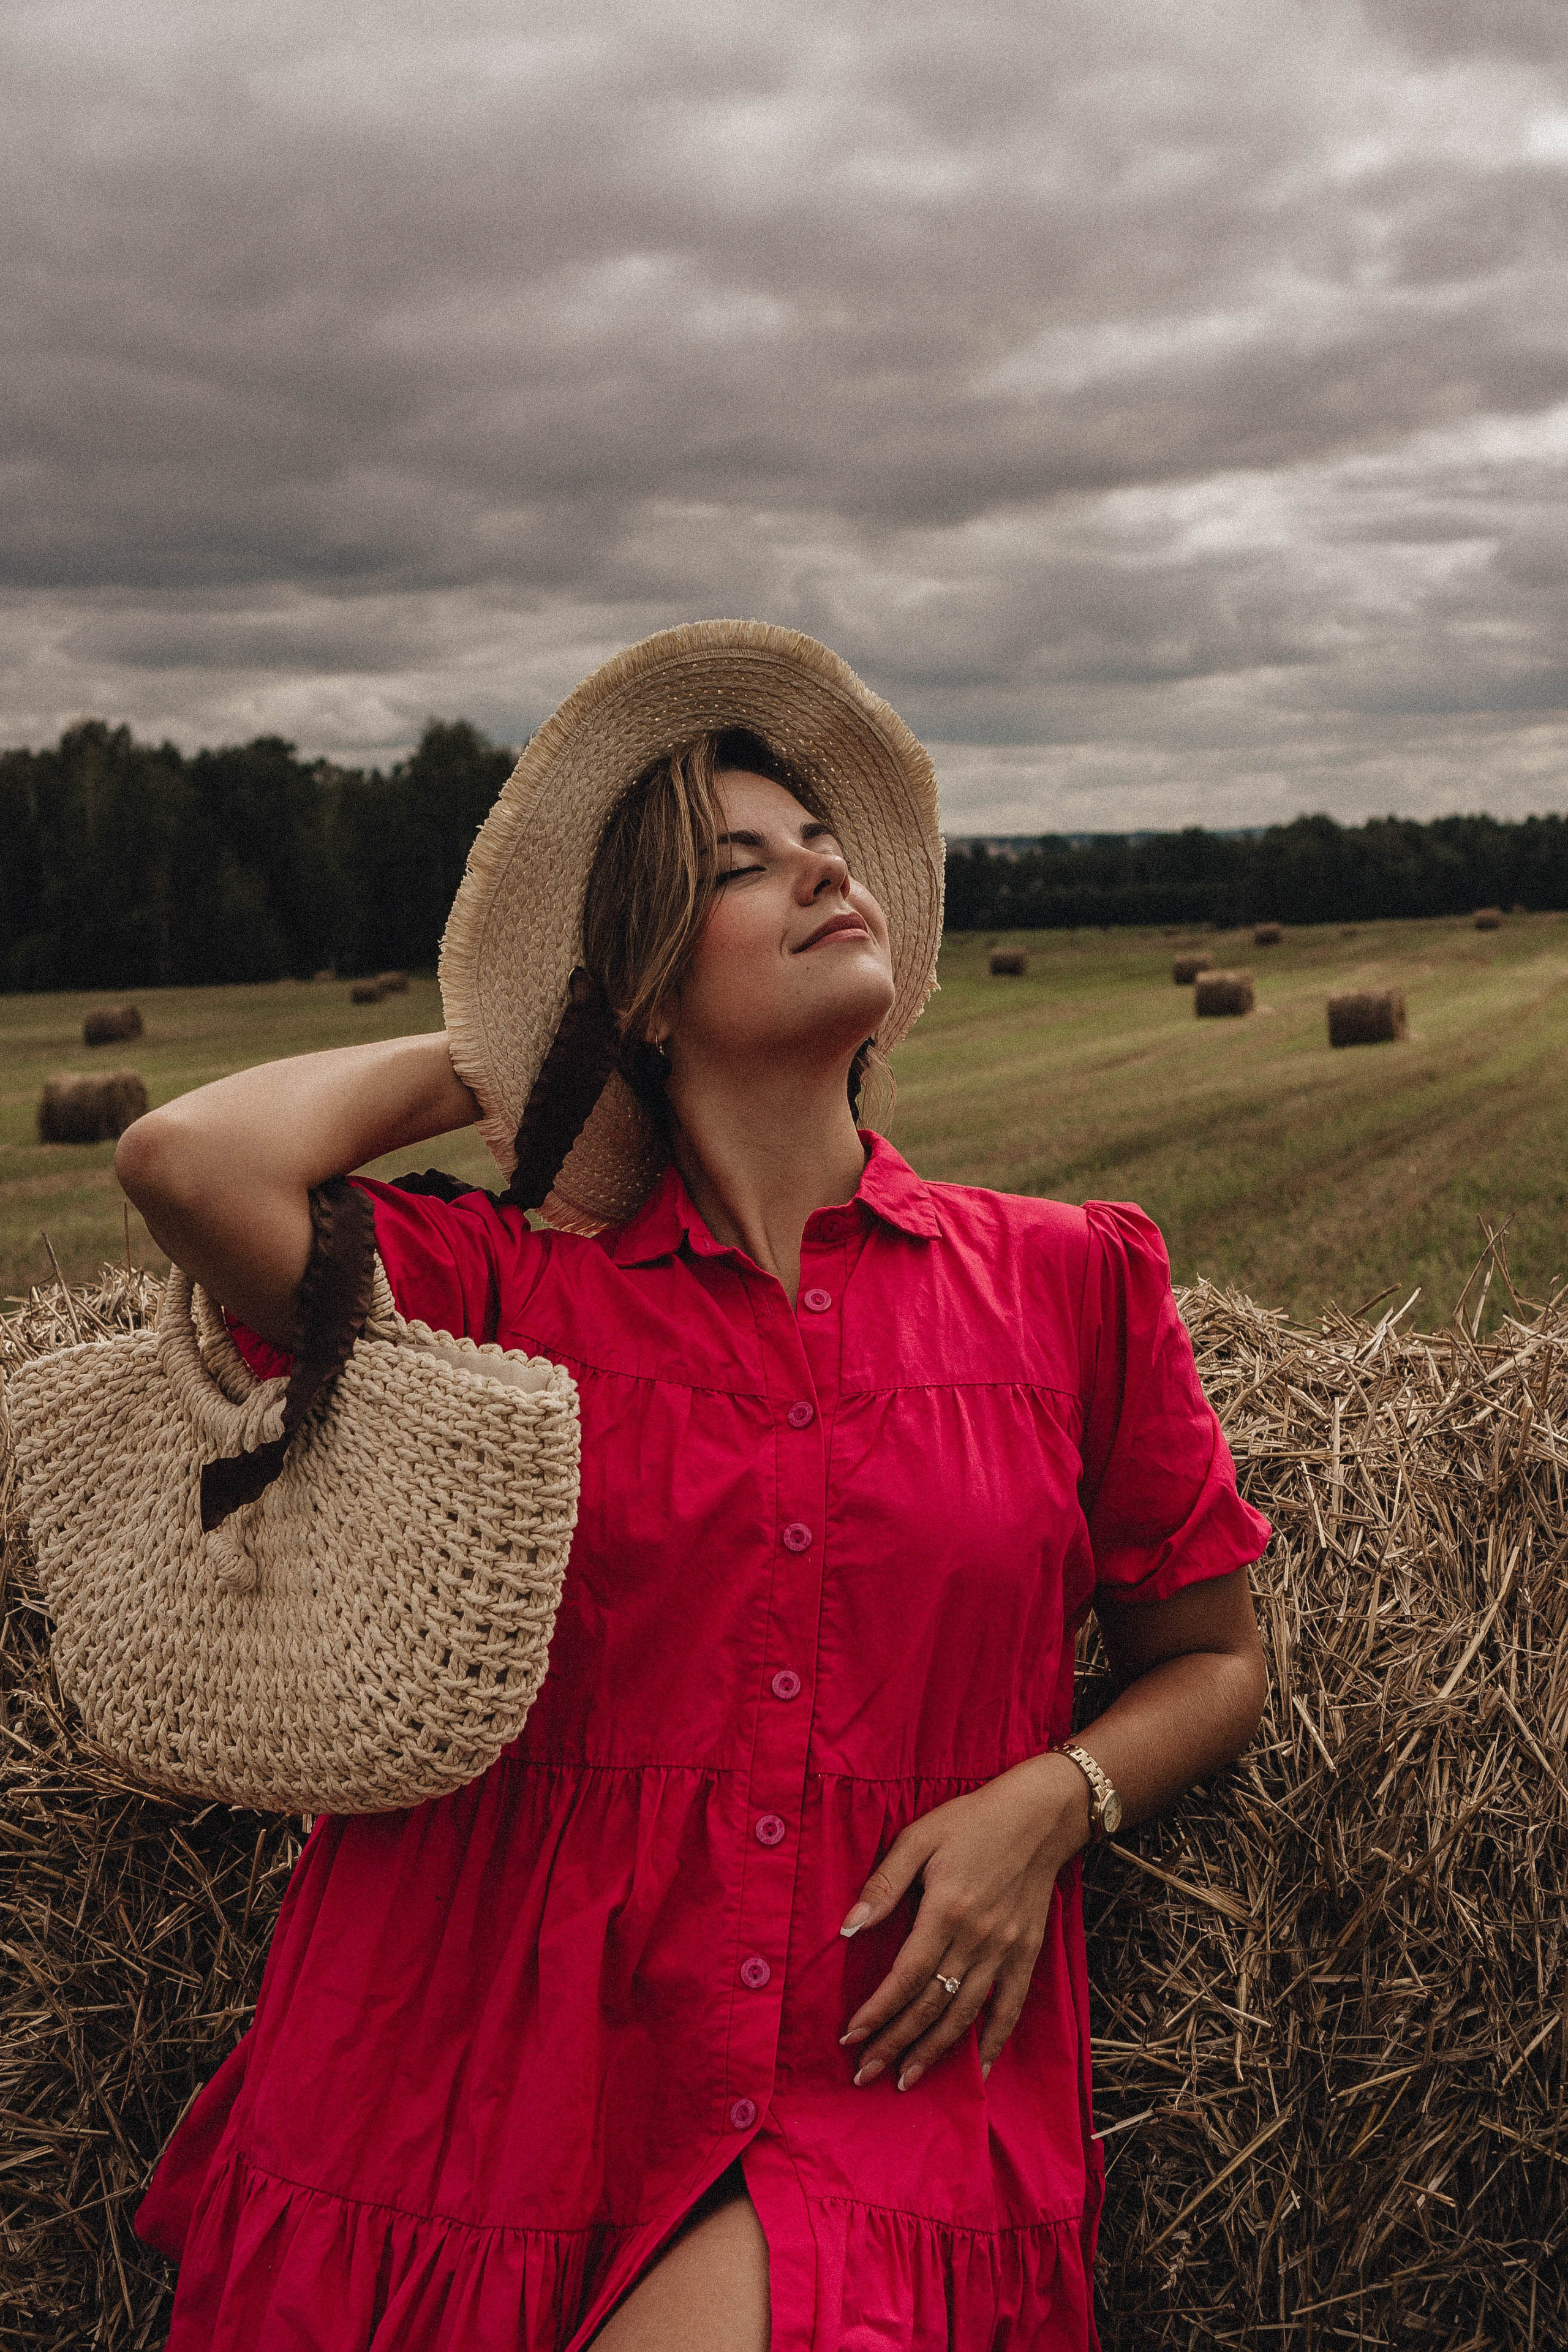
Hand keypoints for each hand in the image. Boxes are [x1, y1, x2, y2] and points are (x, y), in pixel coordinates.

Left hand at [838, 1752, 1091, 2091]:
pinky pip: (1011, 2007)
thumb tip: (848, 1927)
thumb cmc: (971, 1821)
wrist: (1039, 1816)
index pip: (906, 1976)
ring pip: (966, 2013)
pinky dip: (994, 2040)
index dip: (877, 2011)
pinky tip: (977, 2069)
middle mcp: (977, 1938)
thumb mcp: (919, 1837)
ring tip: (907, 2079)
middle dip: (895, 2042)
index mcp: (946, 1910)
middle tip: (866, 2074)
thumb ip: (884, 1884)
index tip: (850, 2037)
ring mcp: (1005, 1950)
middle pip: (931, 2004)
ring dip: (935, 2051)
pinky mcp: (1027, 1953)